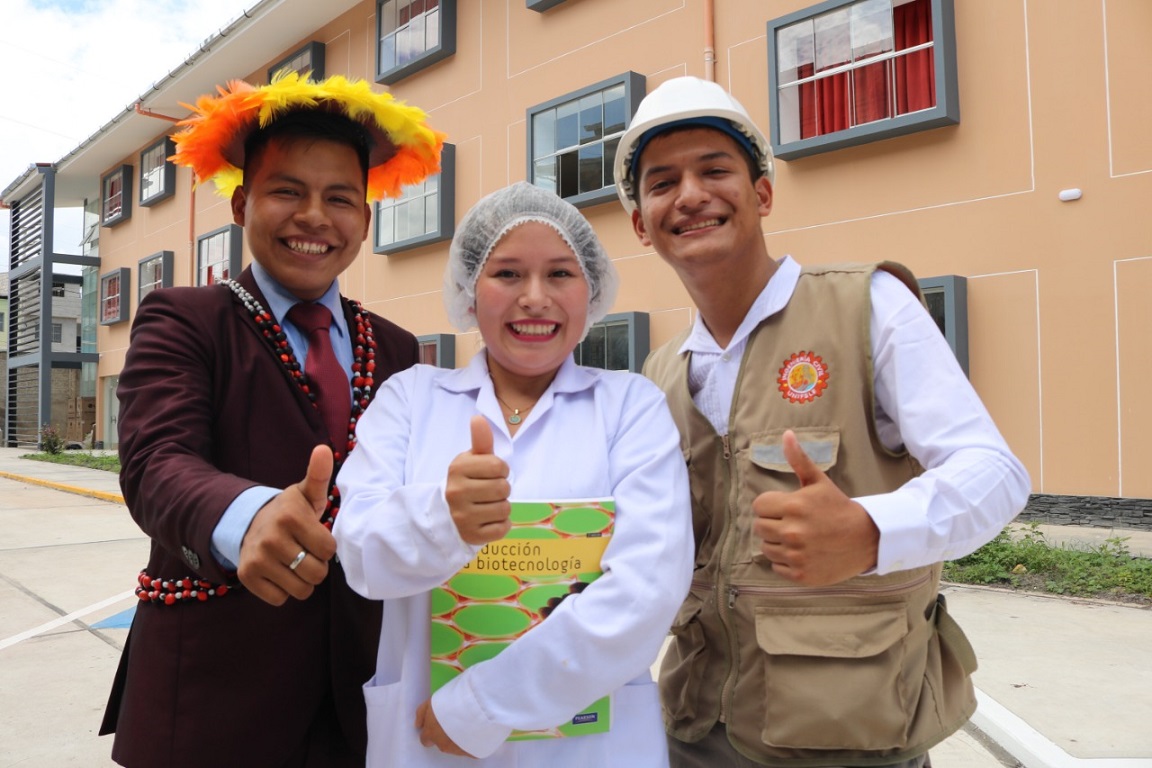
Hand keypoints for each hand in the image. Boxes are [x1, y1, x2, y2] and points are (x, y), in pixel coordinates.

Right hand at [237, 444, 336, 604]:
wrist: (247, 523)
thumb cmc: (287, 511)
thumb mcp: (305, 493)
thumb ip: (319, 475)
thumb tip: (323, 449)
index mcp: (291, 516)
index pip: (328, 551)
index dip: (326, 548)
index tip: (315, 538)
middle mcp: (272, 538)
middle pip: (316, 573)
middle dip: (316, 567)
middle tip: (306, 554)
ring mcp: (258, 559)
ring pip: (301, 590)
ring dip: (302, 582)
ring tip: (294, 564)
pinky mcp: (247, 577)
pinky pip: (280, 599)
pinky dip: (283, 591)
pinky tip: (278, 572)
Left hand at [416, 699, 473, 756]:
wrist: (474, 708)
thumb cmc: (450, 703)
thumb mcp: (431, 702)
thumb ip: (421, 714)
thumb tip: (418, 725)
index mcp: (431, 733)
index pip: (425, 739)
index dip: (430, 732)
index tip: (437, 724)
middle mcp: (442, 745)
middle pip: (440, 743)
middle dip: (444, 734)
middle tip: (453, 721)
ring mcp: (457, 750)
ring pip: (454, 746)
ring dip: (457, 737)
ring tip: (465, 722)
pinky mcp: (471, 752)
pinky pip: (468, 748)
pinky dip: (469, 741)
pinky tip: (474, 729)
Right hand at [444, 415, 511, 544]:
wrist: (447, 512)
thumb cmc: (467, 480)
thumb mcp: (472, 459)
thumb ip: (480, 440)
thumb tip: (478, 418)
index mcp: (457, 469)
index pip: (499, 466)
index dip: (501, 469)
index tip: (491, 473)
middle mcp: (456, 493)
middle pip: (504, 488)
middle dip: (502, 489)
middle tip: (489, 491)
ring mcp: (463, 517)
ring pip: (505, 509)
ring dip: (501, 507)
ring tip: (487, 505)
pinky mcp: (471, 536)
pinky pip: (502, 529)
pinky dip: (500, 525)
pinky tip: (487, 520)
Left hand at [751, 430, 879, 585]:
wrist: (867, 539)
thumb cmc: (838, 508)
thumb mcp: (819, 482)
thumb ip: (799, 460)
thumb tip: (786, 434)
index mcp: (794, 506)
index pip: (758, 506)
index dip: (770, 506)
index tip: (786, 508)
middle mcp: (792, 532)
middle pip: (759, 527)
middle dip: (772, 523)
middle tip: (792, 523)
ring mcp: (797, 556)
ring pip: (766, 549)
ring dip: (777, 544)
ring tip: (798, 538)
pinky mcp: (801, 575)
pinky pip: (776, 568)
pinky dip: (786, 563)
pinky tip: (803, 554)